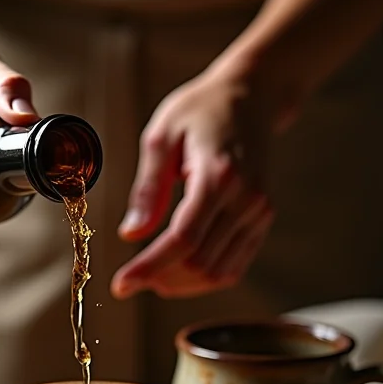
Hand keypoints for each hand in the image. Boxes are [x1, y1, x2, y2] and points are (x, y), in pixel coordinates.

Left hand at [111, 69, 280, 298]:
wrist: (252, 97)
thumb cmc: (201, 111)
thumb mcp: (163, 137)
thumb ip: (148, 189)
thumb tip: (130, 235)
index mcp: (219, 175)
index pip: (183, 239)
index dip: (149, 267)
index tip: (120, 286)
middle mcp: (246, 199)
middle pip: (200, 261)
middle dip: (161, 277)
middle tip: (130, 278)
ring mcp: (259, 213)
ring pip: (218, 273)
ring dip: (181, 284)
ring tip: (152, 278)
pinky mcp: (262, 222)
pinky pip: (233, 268)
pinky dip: (203, 279)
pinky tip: (177, 274)